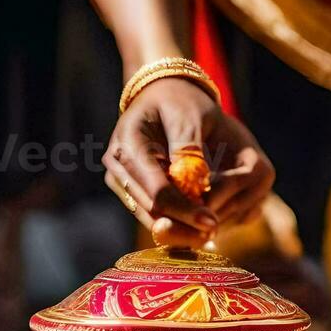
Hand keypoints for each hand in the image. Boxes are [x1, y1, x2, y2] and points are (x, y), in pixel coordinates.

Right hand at [103, 76, 274, 247]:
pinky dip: (173, 221)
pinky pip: (151, 211)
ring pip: (149, 215)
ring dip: (178, 229)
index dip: (184, 209)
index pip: (156, 189)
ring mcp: (120, 178)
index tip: (211, 222)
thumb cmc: (179, 101)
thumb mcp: (189, 117)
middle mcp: (117, 163)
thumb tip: (197, 192)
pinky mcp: (129, 187)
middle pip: (150, 208)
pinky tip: (195, 229)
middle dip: (182, 225)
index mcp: (128, 140)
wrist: (162, 95)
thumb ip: (190, 153)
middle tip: (213, 235)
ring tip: (207, 236)